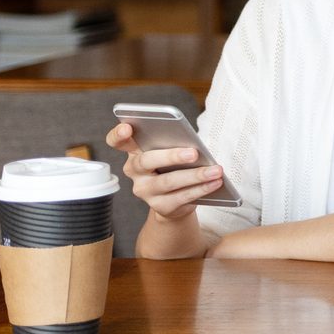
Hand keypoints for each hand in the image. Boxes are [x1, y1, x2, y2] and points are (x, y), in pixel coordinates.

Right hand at [106, 122, 223, 222]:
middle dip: (171, 156)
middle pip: (146, 161)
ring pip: (168, 182)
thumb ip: (174, 144)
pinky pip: (182, 197)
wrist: (176, 201)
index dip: (118, 134)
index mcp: (135, 151)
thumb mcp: (171, 152)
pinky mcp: (160, 206)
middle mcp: (134, 171)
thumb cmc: (174, 166)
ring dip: (195, 175)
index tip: (128, 128)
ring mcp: (145, 190)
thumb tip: (194, 145)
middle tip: (194, 152)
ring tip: (216, 170)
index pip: (117, 141)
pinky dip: (202, 189)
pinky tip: (216, 182)